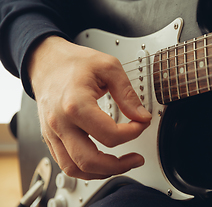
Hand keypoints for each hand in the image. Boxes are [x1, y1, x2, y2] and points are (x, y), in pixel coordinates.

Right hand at [28, 36, 151, 179]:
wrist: (47, 62)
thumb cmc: (75, 62)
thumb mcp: (109, 68)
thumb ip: (128, 94)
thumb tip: (141, 116)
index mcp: (75, 104)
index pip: (110, 135)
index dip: (134, 132)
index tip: (142, 123)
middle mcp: (60, 123)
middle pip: (89, 161)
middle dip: (119, 165)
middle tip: (137, 159)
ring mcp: (53, 132)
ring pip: (74, 169)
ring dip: (102, 172)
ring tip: (121, 164)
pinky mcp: (51, 137)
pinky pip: (65, 163)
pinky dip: (86, 169)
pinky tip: (102, 162)